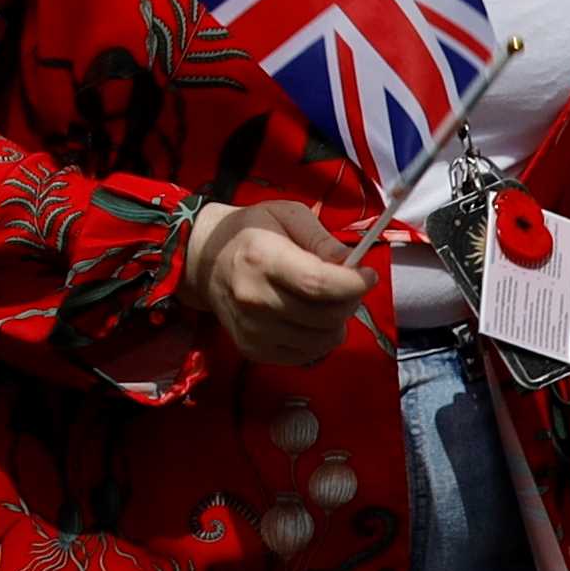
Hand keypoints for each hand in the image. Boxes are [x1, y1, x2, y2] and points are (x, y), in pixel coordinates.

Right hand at [186, 197, 373, 370]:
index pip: (319, 284)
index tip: (367, 276)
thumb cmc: (249, 232)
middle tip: (348, 288)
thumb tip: (351, 264)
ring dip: (336, 324)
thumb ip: (320, 237)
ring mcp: (252, 329)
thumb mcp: (285, 215)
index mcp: (262, 259)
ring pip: (320, 341)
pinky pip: (305, 355)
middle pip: (325, 317)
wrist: (202, 261)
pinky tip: (311, 321)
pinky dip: (318, 341)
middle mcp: (254, 299)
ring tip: (328, 305)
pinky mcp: (252, 349)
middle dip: (350, 302)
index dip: (353, 284)